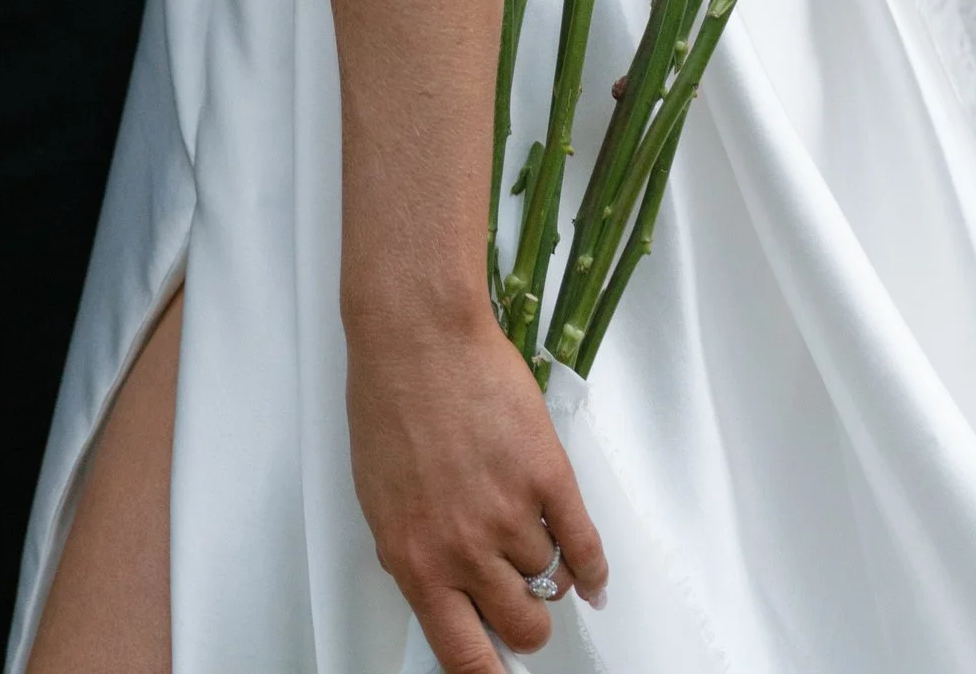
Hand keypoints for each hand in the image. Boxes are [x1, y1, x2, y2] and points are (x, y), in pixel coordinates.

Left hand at [344, 305, 606, 670]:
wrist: (417, 334)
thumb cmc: (389, 402)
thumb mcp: (381, 499)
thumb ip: (416, 556)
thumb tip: (448, 597)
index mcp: (416, 562)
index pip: (463, 656)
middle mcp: (464, 550)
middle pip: (522, 626)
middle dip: (528, 622)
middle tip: (525, 602)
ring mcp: (509, 514)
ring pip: (551, 580)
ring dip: (547, 567)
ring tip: (530, 533)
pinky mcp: (547, 477)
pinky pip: (585, 548)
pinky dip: (594, 569)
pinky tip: (592, 575)